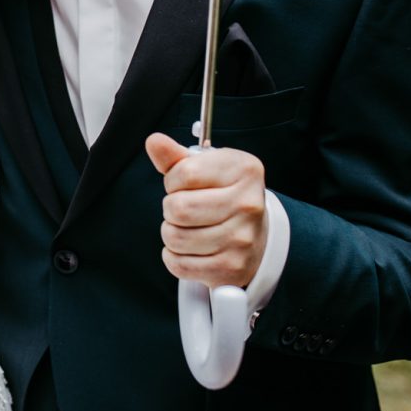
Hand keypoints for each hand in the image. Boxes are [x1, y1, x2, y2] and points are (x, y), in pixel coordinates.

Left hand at [144, 132, 268, 288]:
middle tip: (184, 210)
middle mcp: (248, 204)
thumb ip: (176, 156)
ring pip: (175, 238)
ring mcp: (243, 239)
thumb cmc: (223, 196)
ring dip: (172, 234)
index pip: (185, 173)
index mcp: (244, 169)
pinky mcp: (232, 268)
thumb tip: (154, 141)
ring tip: (188, 229)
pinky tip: (191, 249)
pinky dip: (175, 258)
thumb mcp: (204, 168)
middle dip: (171, 209)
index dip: (173, 181)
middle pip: (178, 208)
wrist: (256, 236)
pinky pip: (180, 264)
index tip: (182, 186)